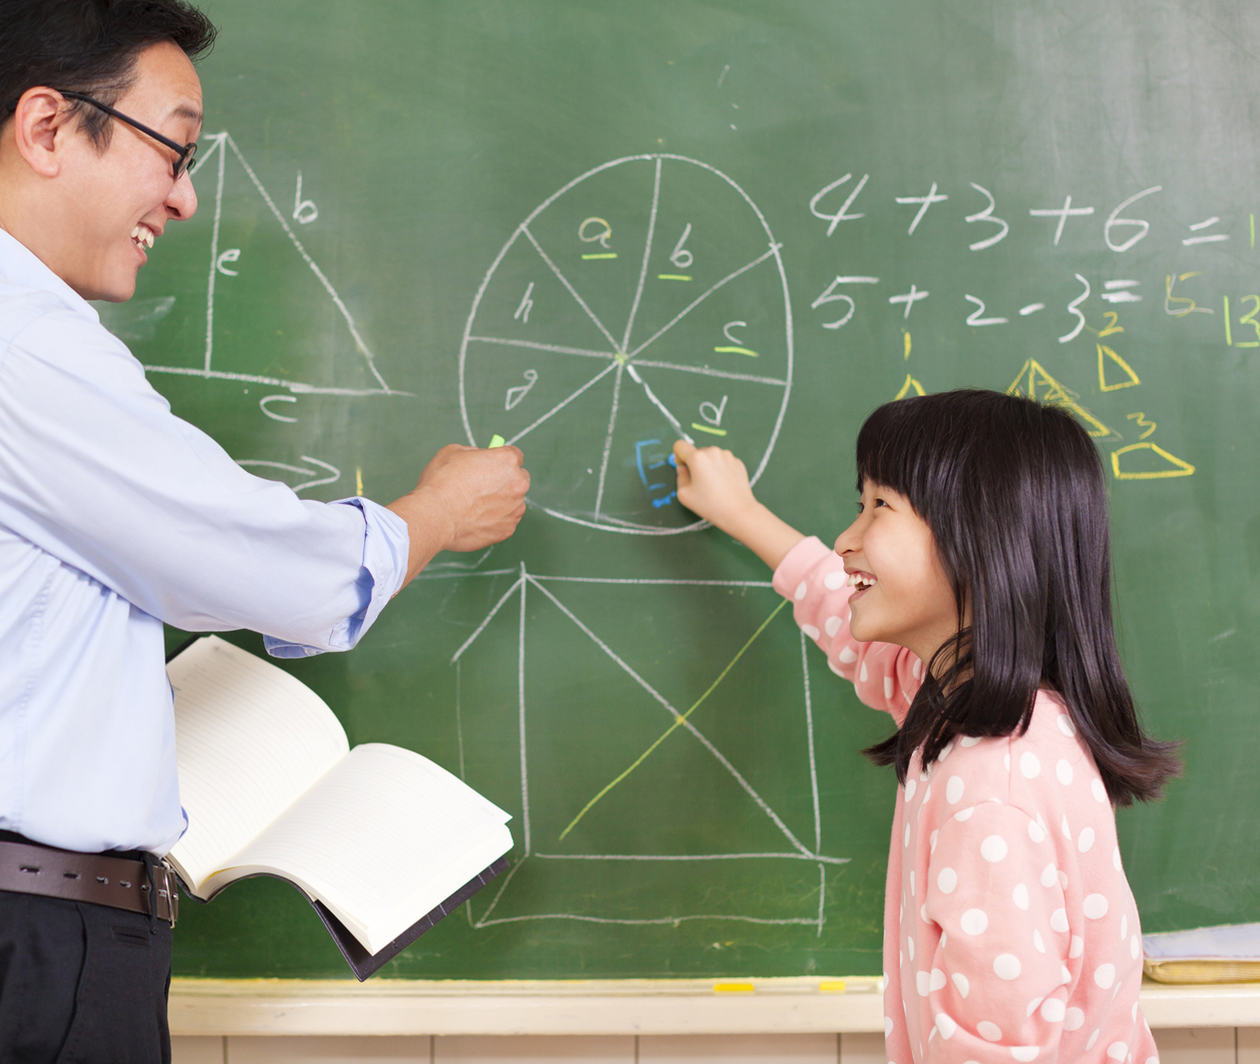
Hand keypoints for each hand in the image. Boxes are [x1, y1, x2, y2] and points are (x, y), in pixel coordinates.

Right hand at [388, 444, 528, 583]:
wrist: (435, 515)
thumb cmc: (441, 482)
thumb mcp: (453, 453)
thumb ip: (473, 453)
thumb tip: (478, 458)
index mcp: (507, 460)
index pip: (515, 456)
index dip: (501, 460)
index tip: (492, 466)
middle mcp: (518, 484)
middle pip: (519, 479)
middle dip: (505, 481)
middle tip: (483, 487)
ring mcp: (515, 509)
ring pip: (513, 503)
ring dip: (500, 503)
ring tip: (474, 507)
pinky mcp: (508, 529)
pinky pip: (504, 522)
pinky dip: (493, 521)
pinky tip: (474, 520)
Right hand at [673, 439, 802, 569]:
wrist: (738, 511)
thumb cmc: (710, 504)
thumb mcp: (684, 494)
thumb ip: (680, 476)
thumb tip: (683, 468)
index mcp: (697, 457)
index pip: (680, 445)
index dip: (679, 456)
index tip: (685, 469)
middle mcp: (713, 451)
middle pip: (697, 452)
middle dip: (695, 464)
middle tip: (701, 483)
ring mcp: (727, 455)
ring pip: (711, 456)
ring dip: (709, 466)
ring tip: (714, 484)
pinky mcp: (738, 462)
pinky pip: (723, 461)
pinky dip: (720, 469)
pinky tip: (724, 484)